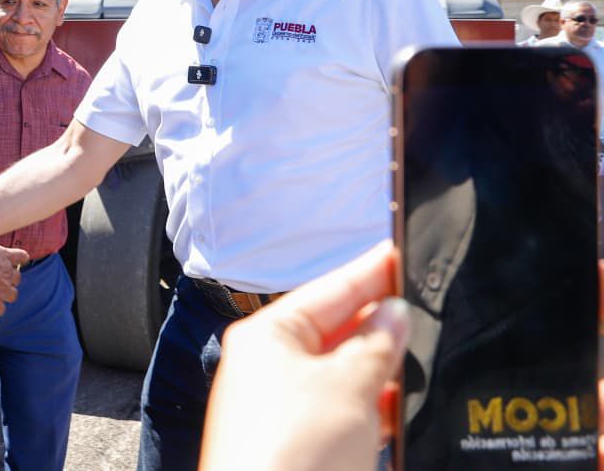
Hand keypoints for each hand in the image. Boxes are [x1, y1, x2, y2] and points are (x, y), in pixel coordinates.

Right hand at [0, 210, 28, 317]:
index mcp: (4, 257)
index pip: (20, 256)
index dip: (21, 257)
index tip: (24, 258)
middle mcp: (7, 274)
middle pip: (17, 277)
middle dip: (12, 278)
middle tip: (6, 278)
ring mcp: (2, 290)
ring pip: (12, 294)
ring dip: (7, 294)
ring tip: (0, 295)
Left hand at [201, 242, 409, 470]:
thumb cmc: (289, 454)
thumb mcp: (346, 385)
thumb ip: (375, 345)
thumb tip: (394, 314)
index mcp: (269, 337)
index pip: (331, 289)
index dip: (373, 272)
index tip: (405, 251)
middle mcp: (273, 368)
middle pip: (339, 332)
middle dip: (384, 324)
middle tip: (432, 305)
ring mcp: (288, 410)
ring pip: (347, 376)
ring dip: (386, 370)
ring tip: (431, 354)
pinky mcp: (306, 449)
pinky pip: (349, 416)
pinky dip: (378, 410)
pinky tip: (408, 408)